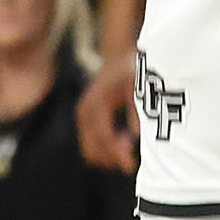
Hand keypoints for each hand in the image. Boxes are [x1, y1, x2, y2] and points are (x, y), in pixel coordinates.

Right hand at [77, 50, 139, 172]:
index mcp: (97, 104)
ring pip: (90, 151)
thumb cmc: (129, 67)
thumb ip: (136, 111)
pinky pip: (91, 144)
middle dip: (112, 159)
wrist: (117, 53)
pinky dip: (104, 150)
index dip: (118, 155)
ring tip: (129, 149)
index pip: (104, 138)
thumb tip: (135, 137)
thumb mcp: (137, 85)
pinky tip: (123, 142)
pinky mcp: (85, 120)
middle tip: (132, 160)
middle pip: (93, 150)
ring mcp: (83, 117)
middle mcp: (85, 112)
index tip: (131, 167)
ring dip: (108, 157)